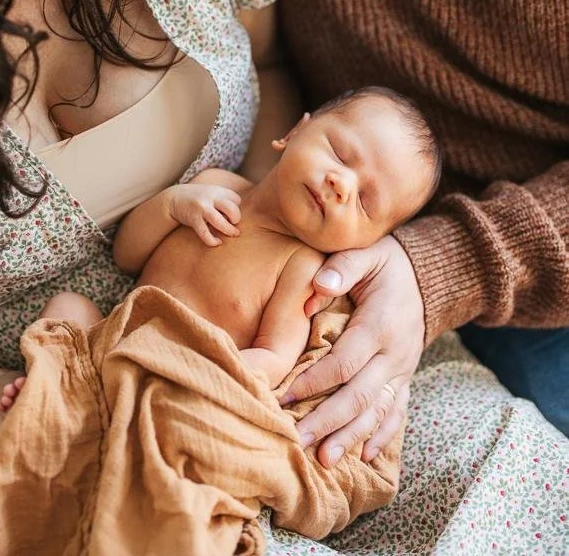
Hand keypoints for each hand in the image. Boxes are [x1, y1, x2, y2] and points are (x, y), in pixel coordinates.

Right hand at [168, 184, 240, 246]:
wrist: (173, 198)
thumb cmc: (198, 199)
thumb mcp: (211, 193)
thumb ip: (224, 200)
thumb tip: (240, 216)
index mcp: (217, 191)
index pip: (236, 199)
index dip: (237, 209)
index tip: (232, 215)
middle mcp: (211, 197)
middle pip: (231, 209)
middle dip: (236, 219)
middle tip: (234, 224)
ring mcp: (201, 207)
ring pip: (219, 222)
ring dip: (228, 231)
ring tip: (233, 235)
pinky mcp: (193, 218)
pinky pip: (204, 232)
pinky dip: (212, 240)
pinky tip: (217, 243)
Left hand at [285, 235, 423, 467]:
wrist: (428, 275)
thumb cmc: (386, 264)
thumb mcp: (366, 254)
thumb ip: (341, 267)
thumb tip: (317, 287)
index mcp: (380, 324)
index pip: (345, 362)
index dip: (315, 382)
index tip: (286, 397)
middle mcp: (395, 353)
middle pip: (359, 396)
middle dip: (327, 422)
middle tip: (297, 442)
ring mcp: (403, 369)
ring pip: (378, 411)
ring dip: (351, 437)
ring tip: (325, 460)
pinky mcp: (406, 378)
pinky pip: (397, 412)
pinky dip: (383, 436)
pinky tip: (365, 457)